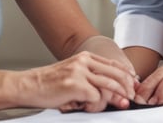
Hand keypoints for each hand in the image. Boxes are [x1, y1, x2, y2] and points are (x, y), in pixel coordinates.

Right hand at [19, 51, 135, 111]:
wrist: (28, 86)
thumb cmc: (49, 84)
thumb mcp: (73, 75)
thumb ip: (92, 79)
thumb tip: (114, 91)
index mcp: (84, 57)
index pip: (113, 64)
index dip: (126, 76)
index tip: (133, 86)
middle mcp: (84, 61)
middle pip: (115, 74)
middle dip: (125, 89)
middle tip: (128, 100)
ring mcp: (80, 72)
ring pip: (108, 86)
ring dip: (110, 100)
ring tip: (101, 106)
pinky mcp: (76, 84)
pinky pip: (96, 98)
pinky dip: (92, 106)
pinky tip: (81, 106)